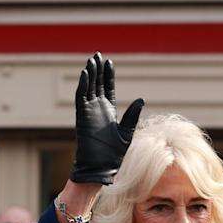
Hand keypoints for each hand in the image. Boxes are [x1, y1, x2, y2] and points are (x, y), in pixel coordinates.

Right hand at [71, 52, 144, 184]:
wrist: (101, 167)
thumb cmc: (114, 154)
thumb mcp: (127, 132)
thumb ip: (132, 115)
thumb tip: (141, 99)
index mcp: (109, 112)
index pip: (107, 88)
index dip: (108, 75)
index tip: (109, 62)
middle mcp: (97, 109)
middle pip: (96, 84)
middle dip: (97, 70)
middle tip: (97, 55)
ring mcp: (89, 112)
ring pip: (88, 88)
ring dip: (90, 74)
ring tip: (91, 60)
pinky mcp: (82, 116)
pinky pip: (81, 97)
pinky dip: (83, 85)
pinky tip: (85, 74)